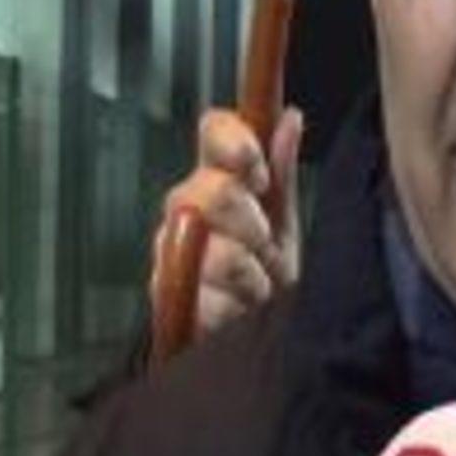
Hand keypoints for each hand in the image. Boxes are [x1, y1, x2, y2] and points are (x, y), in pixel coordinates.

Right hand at [151, 106, 303, 346]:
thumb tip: (290, 117)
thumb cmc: (266, 274)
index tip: (259, 174)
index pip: (215, 131)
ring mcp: (170, 251)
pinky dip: (230, 310)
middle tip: (263, 246)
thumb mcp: (284, 223)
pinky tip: (236, 312)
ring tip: (255, 290)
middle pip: (213, 190)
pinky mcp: (165, 298)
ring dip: (249, 277)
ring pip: (214, 251)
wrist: (250, 338)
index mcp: (218, 179)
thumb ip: (282, 172)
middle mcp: (187, 208)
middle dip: (251, 225)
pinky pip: (204, 299)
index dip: (237, 144)